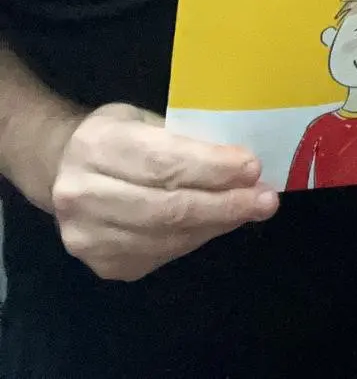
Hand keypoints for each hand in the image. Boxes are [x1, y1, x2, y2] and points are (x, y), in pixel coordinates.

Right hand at [51, 103, 277, 281]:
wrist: (62, 169)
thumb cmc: (117, 136)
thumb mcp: (145, 119)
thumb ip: (184, 141)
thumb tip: (243, 164)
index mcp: (97, 146)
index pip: (163, 164)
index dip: (211, 169)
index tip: (253, 168)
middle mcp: (83, 195)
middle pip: (166, 208)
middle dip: (224, 204)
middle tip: (266, 199)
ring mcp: (88, 237)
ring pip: (168, 236)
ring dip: (217, 224)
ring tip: (253, 209)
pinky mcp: (103, 265)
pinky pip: (163, 254)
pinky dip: (198, 238)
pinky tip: (220, 223)